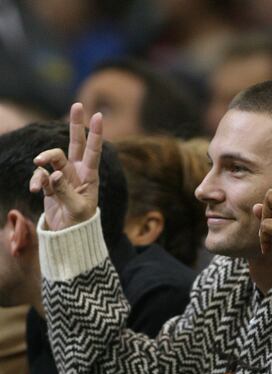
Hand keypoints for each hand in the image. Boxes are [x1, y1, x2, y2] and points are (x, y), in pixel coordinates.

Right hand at [29, 102, 101, 229]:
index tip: (99, 115)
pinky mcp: (50, 184)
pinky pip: (41, 175)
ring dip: (43, 161)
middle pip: (76, 143)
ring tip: (38, 164)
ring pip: (52, 158)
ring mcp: (63, 176)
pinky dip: (37, 180)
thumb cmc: (80, 223)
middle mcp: (77, 172)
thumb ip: (64, 190)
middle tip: (78, 105)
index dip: (95, 134)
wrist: (68, 236)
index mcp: (90, 177)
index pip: (93, 151)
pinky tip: (36, 190)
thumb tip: (54, 173)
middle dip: (76, 124)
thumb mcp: (76, 209)